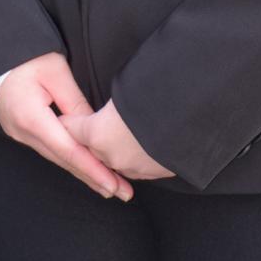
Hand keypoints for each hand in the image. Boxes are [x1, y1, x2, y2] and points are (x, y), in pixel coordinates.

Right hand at [0, 53, 134, 200]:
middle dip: (94, 177)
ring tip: (111, 186)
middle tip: (123, 192)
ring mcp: (21, 135)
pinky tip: (87, 169)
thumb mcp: (56, 71)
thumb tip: (96, 128)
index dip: (92, 169)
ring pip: (58, 159)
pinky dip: (71, 161)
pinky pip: (51, 151)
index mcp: (32, 118)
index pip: (68, 150)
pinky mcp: (23, 133)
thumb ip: (75, 102)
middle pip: (64, 160)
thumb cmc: (27, 58)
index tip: (113, 184)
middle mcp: (24, 133)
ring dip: (84, 173)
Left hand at [60, 98, 177, 187]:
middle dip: (93, 136)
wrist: (196, 111)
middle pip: (94, 148)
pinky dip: (138, 154)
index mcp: (99, 134)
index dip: (69, 120)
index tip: (64, 116)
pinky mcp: (156, 173)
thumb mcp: (125, 88)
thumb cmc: (158, 91)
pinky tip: (146, 142)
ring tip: (127, 131)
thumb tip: (108, 98)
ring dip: (118, 147)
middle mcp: (113, 156)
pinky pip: (139, 165)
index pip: (72, 129)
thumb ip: (110, 100)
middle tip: (98, 122)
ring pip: (117, 159)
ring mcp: (136, 168)